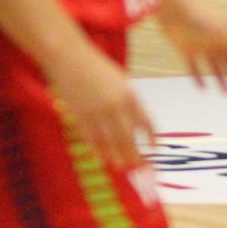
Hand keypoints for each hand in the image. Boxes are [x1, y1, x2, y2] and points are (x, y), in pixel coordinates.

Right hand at [44, 43, 153, 169]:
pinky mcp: (79, 115)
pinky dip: (98, 149)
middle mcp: (115, 106)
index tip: (156, 149)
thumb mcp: (121, 81)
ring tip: (124, 167)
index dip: (152, 137)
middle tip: (142, 169)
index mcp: (130, 95)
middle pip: (128, 137)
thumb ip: (129, 102)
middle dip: (136, 155)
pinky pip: (90, 137)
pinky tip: (103, 158)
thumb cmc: (98, 68)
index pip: (146, 122)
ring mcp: (96, 112)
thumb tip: (136, 124)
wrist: (70, 58)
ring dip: (117, 156)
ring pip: (109, 142)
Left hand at [157, 0, 226, 93]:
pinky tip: (203, 89)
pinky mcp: (185, 49)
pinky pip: (194, 67)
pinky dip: (198, 78)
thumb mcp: (221, 30)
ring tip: (226, 94)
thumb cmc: (200, 16)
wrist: (174, 8)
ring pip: (214, 67)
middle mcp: (216, 41)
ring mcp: (201, 45)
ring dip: (221, 80)